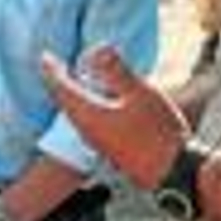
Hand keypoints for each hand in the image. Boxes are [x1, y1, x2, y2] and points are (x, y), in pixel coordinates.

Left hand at [41, 46, 188, 189]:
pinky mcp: (110, 147)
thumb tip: (99, 48)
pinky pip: (88, 122)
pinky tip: (98, 102)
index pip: (61, 88)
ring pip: (76, 113)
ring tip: (74, 80)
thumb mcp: (140, 94)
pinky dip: (86, 106)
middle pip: (64, 101)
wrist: (174, 172)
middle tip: (55, 65)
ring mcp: (98, 141)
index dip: (51, 70)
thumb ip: (118, 71)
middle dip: (58, 82)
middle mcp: (87, 130)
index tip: (45, 56)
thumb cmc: (157, 133)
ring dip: (72, 95)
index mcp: (88, 115)